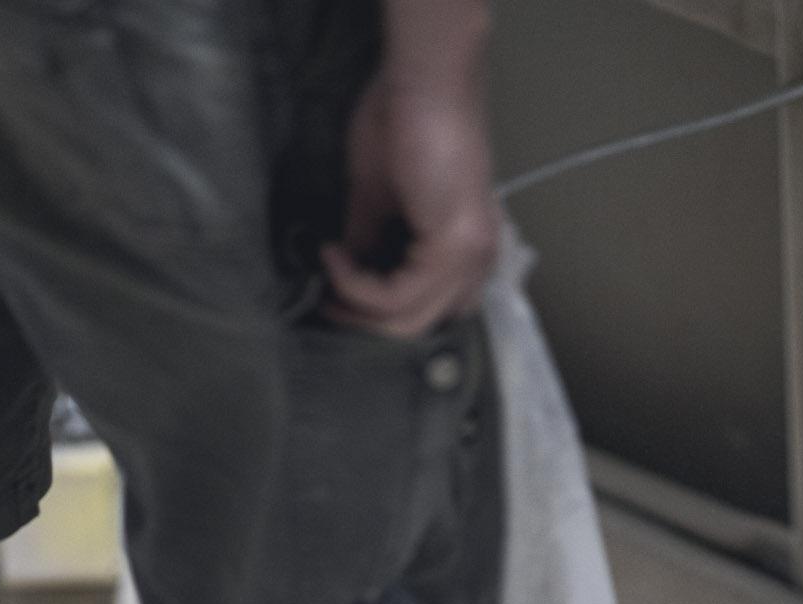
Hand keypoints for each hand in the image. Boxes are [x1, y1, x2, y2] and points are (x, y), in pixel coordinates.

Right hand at [322, 69, 500, 338]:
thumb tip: (349, 271)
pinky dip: (358, 286)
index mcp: (466, 251)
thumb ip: (369, 241)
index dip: (375, 314)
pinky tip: (336, 257)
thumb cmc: (404, 119)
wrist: (423, 77)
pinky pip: (398, 298)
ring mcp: (470, 256)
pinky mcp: (453, 247)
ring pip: (408, 322)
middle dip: (362, 323)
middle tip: (325, 301)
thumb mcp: (376, 198)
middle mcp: (476, 261)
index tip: (333, 291)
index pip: (425, 313)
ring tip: (328, 272)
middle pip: (417, 328)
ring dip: (356, 306)